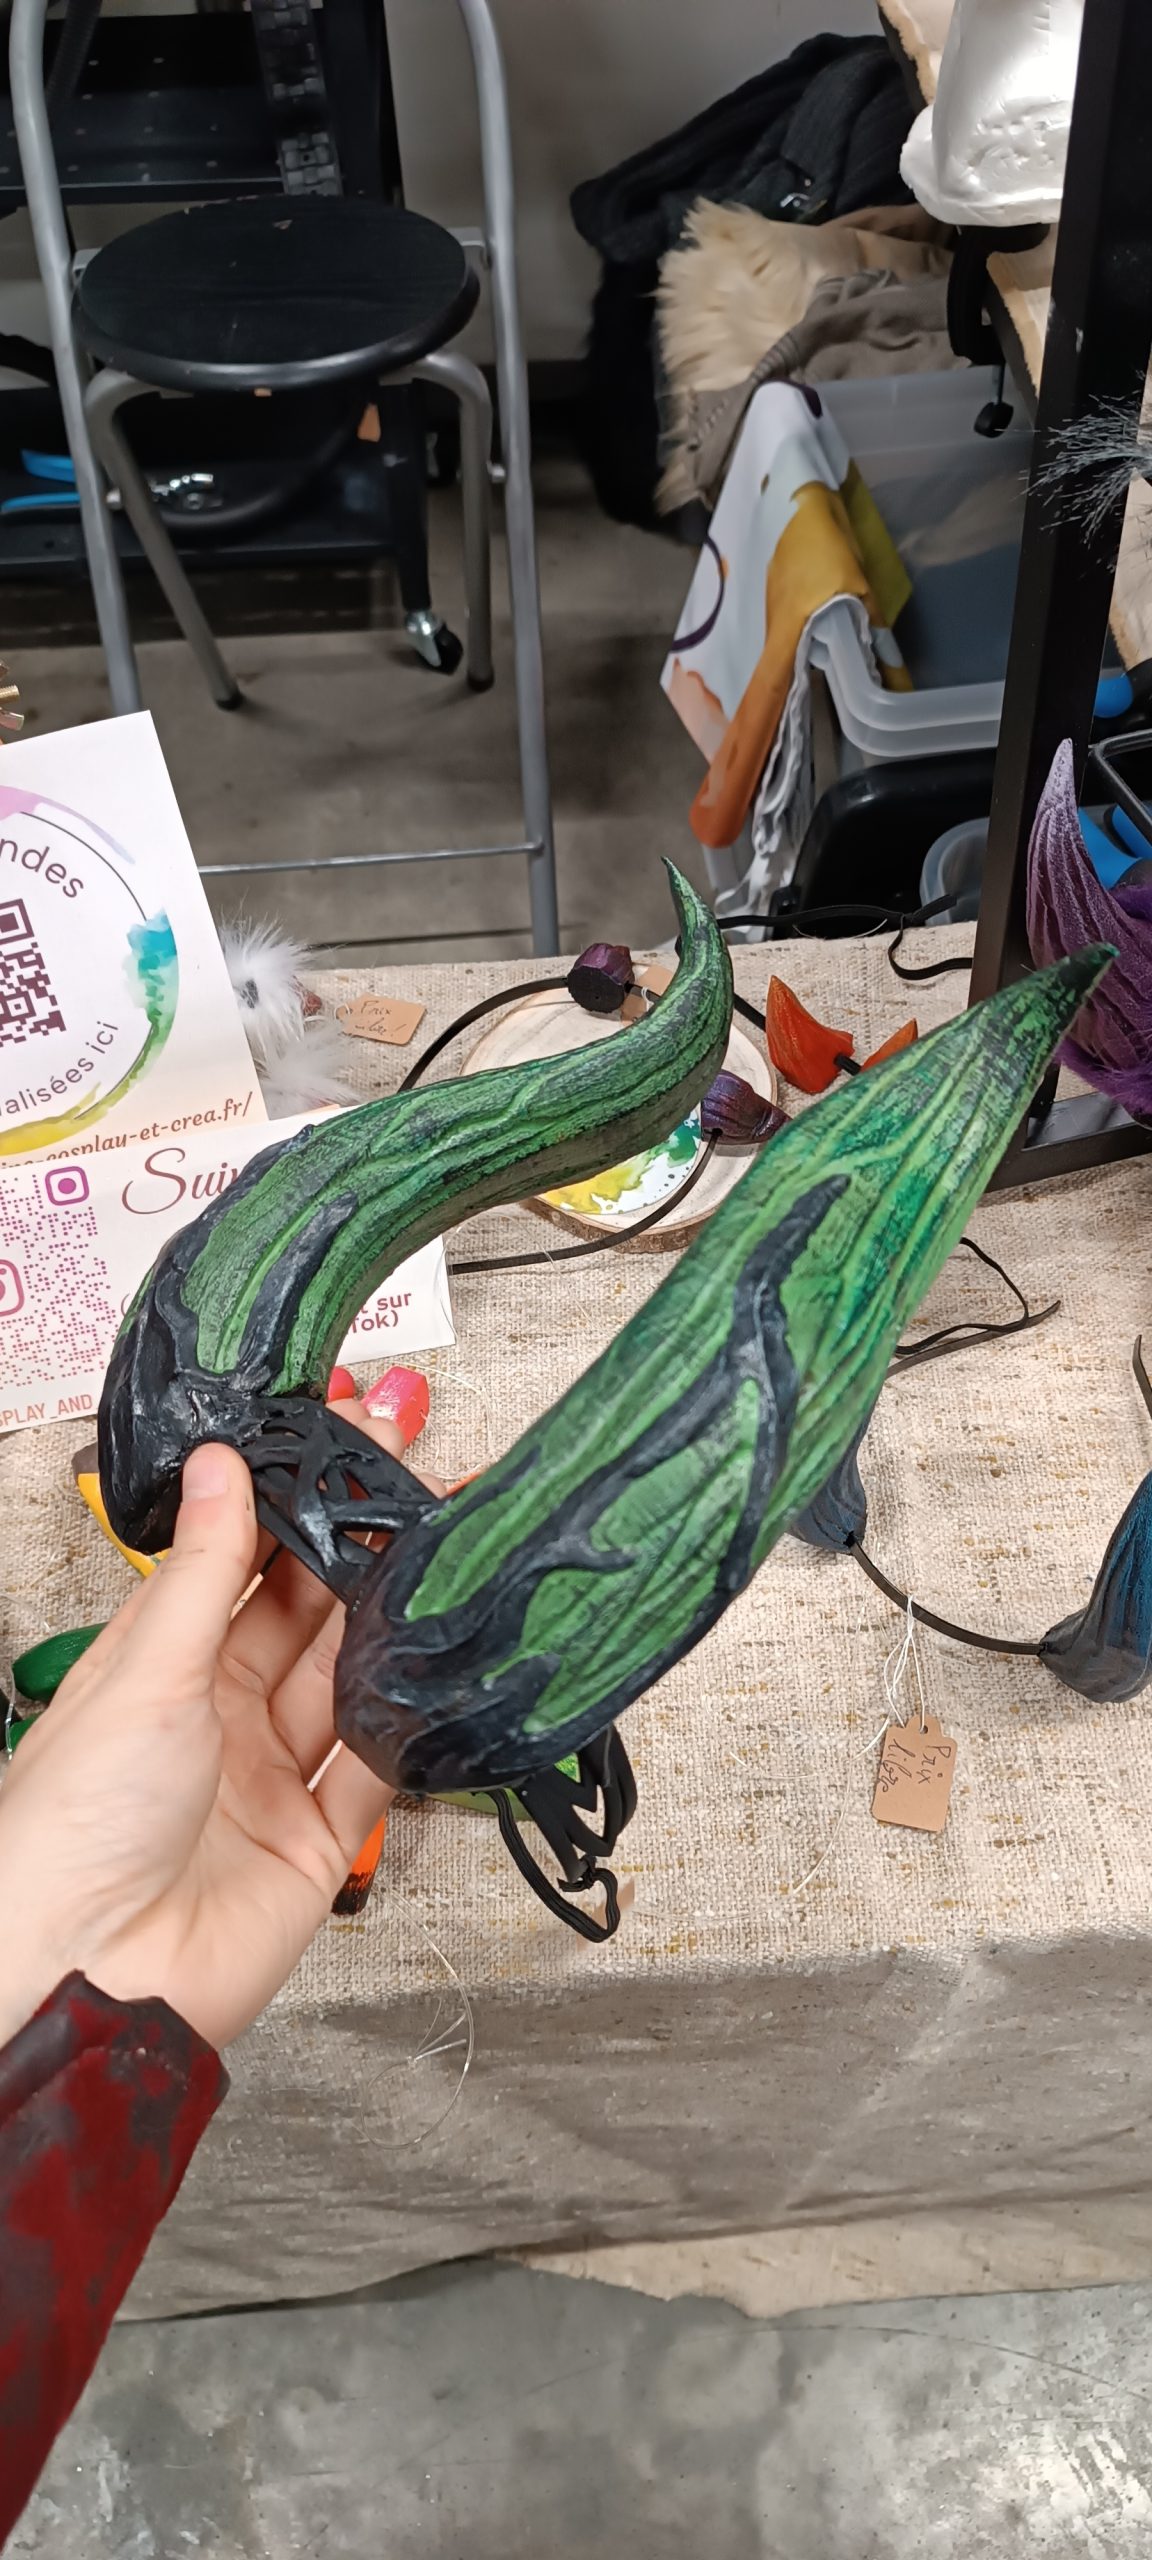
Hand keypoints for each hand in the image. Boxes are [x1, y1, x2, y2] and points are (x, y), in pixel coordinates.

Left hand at [0, 1404, 424, 2050]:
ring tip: (429, 1561)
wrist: (93, 1979)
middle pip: (299, 1618)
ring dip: (384, 1628)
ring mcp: (265, 1779)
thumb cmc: (72, 1832)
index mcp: (154, 1667)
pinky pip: (373, 1768)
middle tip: (403, 1487)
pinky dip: (404, 1723)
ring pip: (342, 1683)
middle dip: (350, 1554)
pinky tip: (429, 1674)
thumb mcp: (146, 1672)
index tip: (335, 1446)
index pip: (234, 1565)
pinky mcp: (314, 1842)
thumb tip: (223, 1465)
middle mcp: (212, 1717)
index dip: (286, 1506)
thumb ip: (207, 1571)